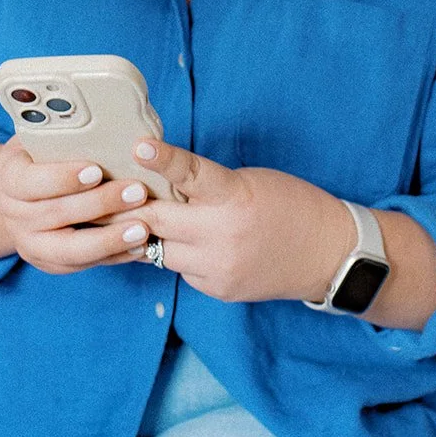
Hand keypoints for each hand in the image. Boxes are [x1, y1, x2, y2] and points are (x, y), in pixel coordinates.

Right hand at [0, 135, 154, 275]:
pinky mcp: (49, 263)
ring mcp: (29, 244)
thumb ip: (63, 131)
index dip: (63, 178)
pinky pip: (83, 265)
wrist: (22, 194)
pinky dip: (113, 257)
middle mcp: (12, 215)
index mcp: (8, 179)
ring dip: (109, 240)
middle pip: (55, 214)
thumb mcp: (41, 137)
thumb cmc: (42, 155)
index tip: (97, 170)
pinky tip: (140, 246)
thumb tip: (101, 113)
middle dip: (100, 204)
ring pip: (69, 250)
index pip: (30, 181)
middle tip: (137, 192)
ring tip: (143, 228)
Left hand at [123, 139, 353, 302]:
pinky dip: (179, 255)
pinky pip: (181, 271)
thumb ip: (207, 186)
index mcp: (234, 197)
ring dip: (150, 235)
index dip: (162, 159)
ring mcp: (218, 268)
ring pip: (159, 251)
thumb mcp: (249, 182)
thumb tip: (161, 186)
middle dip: (130, 208)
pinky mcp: (218, 290)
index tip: (138, 146)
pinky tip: (191, 246)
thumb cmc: (290, 206)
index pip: (190, 174)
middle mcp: (222, 235)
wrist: (328, 256)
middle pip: (156, 220)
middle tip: (106, 196)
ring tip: (141, 221)